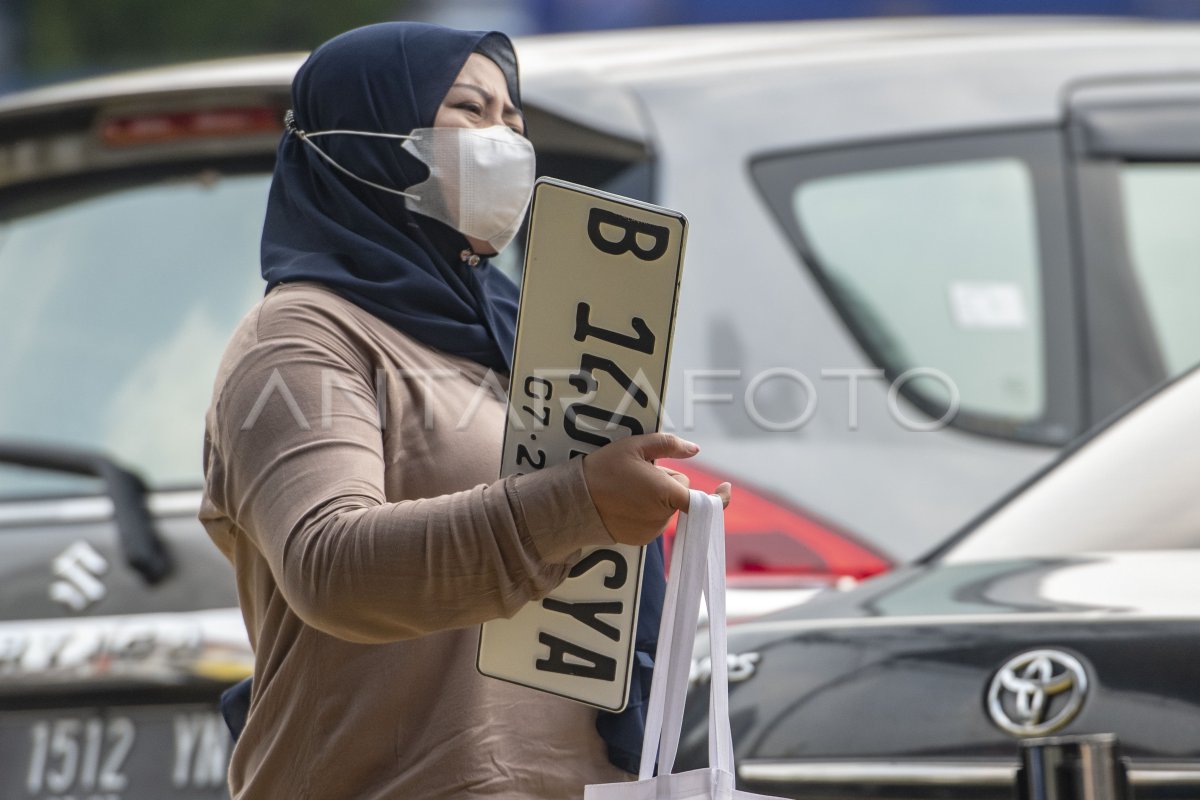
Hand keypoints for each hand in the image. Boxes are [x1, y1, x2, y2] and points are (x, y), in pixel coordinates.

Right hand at [582, 433, 731, 546]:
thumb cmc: (605, 470)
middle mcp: (663, 516)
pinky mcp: (642, 539)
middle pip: (679, 494)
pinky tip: (627, 503)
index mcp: (667, 493)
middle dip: (666, 483)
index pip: (701, 499)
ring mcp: (652, 530)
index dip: (718, 496)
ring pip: (666, 507)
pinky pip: (654, 520)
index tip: (726, 489)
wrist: (576, 501)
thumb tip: (695, 449)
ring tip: (629, 489)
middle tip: (640, 475)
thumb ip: (669, 445)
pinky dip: (646, 511)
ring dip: (656, 498)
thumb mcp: (635, 446)